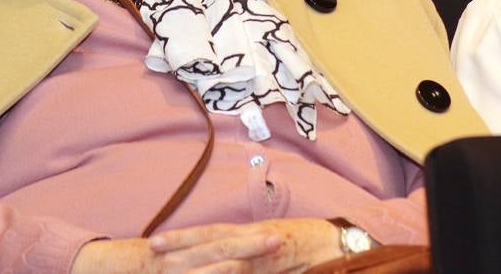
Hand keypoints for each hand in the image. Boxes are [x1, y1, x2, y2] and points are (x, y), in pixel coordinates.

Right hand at [70, 230, 280, 273]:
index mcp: (179, 249)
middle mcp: (175, 257)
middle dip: (249, 244)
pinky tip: (227, 273)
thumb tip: (215, 259)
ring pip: (203, 266)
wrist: (88, 265)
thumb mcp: (161, 258)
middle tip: (278, 239)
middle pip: (217, 247)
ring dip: (233, 263)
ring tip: (261, 257)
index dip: (245, 239)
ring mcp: (166, 269)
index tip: (274, 235)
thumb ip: (185, 257)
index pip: (217, 240)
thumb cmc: (126, 264)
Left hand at [151, 219, 341, 272]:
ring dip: (204, 263)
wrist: (346, 247)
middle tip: (154, 247)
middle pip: (217, 242)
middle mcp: (260, 241)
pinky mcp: (280, 267)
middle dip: (185, 244)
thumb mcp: (275, 247)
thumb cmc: (311, 247)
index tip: (158, 241)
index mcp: (255, 234)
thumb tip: (225, 263)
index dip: (187, 236)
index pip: (216, 234)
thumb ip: (251, 255)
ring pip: (232, 259)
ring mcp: (271, 255)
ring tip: (174, 263)